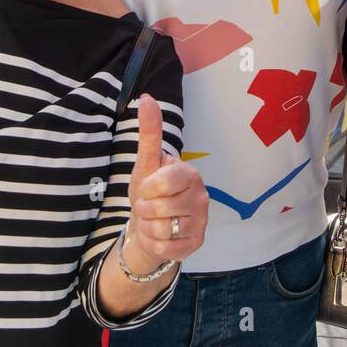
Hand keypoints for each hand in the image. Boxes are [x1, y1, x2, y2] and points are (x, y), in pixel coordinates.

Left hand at [122, 94, 206, 273]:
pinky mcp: (197, 243)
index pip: (164, 182)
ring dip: (148, 227)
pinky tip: (158, 237)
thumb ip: (149, 132)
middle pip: (160, 208)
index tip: (147, 188)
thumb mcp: (145, 163)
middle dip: (145, 209)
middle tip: (149, 206)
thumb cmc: (148, 192)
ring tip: (153, 221)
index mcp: (190, 174)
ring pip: (163, 230)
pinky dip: (154, 244)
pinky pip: (166, 249)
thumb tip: (146, 98)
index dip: (147, 188)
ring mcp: (202, 222)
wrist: (148, 227)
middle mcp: (202, 196)